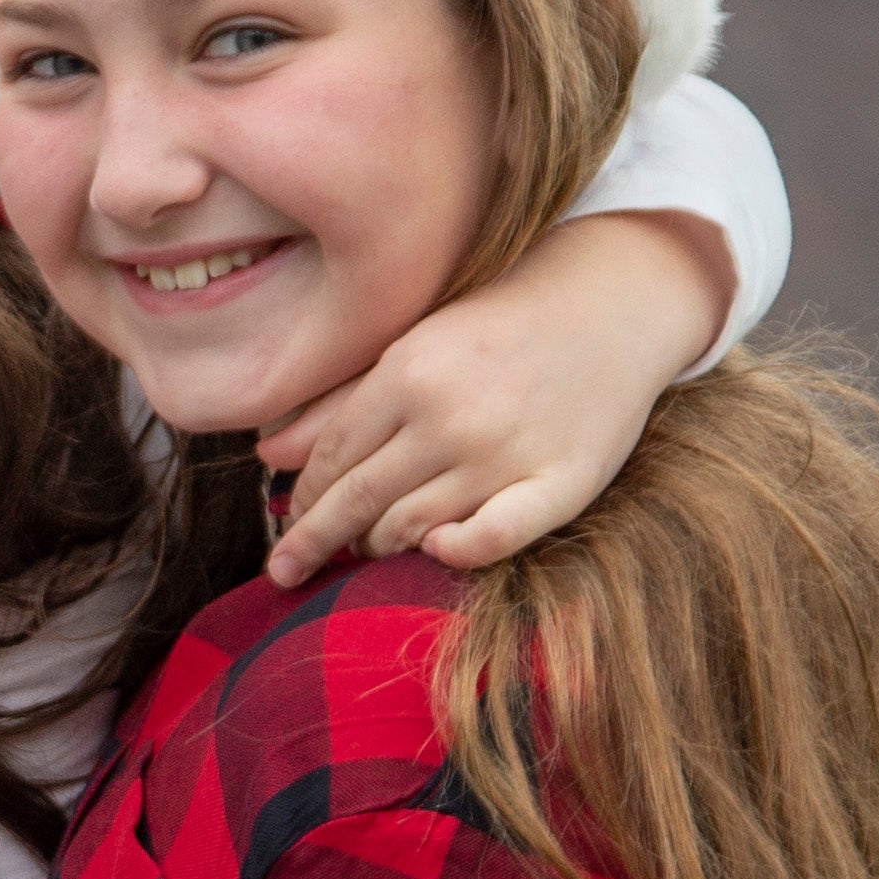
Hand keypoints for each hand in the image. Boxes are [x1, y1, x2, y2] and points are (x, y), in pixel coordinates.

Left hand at [260, 207, 730, 588]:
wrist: (610, 305)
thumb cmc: (499, 328)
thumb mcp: (415, 347)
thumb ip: (341, 403)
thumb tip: (267, 457)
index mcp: (409, 373)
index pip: (333, 459)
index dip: (303, 502)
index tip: (286, 531)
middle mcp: (451, 417)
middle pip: (359, 501)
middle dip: (314, 542)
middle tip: (286, 572)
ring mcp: (506, 453)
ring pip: (412, 529)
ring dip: (379, 548)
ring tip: (370, 549)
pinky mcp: (559, 483)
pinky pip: (490, 542)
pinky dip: (452, 553)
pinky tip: (434, 550)